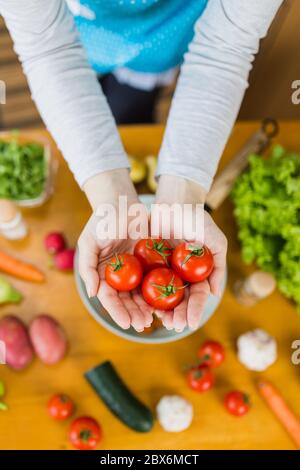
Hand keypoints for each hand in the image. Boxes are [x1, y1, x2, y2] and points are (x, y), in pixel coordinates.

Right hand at [78, 169, 152, 331]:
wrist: (122, 202)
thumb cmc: (102, 221)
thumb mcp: (89, 242)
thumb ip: (88, 268)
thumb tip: (93, 293)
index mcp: (102, 273)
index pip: (109, 297)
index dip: (117, 311)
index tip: (126, 323)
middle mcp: (117, 275)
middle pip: (125, 300)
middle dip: (133, 314)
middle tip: (142, 325)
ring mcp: (133, 270)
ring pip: (140, 294)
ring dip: (145, 308)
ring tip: (152, 320)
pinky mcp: (148, 262)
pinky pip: (153, 280)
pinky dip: (157, 293)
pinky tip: (164, 303)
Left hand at [153, 175, 226, 331]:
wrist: (175, 201)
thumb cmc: (198, 220)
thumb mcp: (216, 242)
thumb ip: (219, 267)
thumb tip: (216, 294)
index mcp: (197, 274)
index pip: (197, 296)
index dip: (195, 310)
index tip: (191, 323)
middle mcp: (181, 275)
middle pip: (179, 301)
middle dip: (178, 315)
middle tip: (173, 326)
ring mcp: (164, 270)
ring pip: (162, 296)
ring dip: (161, 310)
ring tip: (158, 320)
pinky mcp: (148, 264)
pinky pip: (145, 282)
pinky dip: (145, 294)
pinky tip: (143, 304)